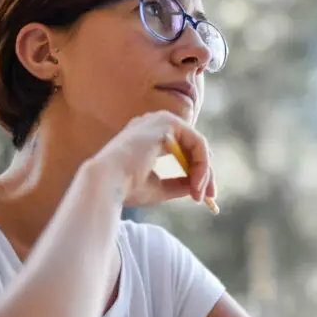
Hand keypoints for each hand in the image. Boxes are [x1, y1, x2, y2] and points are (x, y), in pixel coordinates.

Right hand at [88, 110, 214, 206]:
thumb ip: (177, 184)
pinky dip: (202, 165)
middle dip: (205, 172)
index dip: (195, 171)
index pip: (181, 149)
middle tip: (209, 196)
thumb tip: (197, 187)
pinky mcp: (168, 123)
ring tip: (201, 194)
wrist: (107, 183)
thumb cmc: (125, 187)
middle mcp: (154, 123)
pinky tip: (197, 183)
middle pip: (192, 145)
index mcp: (147, 136)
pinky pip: (197, 142)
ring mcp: (160, 120)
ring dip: (204, 171)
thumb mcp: (158, 188)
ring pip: (198, 145)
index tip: (201, 195)